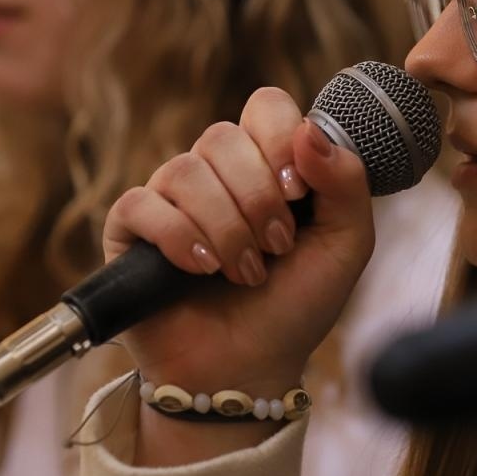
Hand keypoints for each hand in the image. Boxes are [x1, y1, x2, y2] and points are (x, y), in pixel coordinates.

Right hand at [102, 87, 375, 463]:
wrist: (250, 369)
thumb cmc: (297, 304)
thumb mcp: (346, 244)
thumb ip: (345, 182)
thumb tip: (309, 130)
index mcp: (266, 163)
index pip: (266, 106)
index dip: (280, 139)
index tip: (298, 191)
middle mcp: (215, 172)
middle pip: (222, 136)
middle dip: (257, 198)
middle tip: (277, 247)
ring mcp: (170, 199)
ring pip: (184, 171)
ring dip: (225, 228)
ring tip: (245, 273)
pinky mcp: (130, 230)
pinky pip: (142, 204)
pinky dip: (179, 237)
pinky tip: (201, 269)